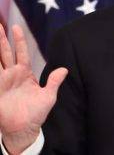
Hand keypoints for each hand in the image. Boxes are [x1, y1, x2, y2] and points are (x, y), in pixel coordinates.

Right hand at [0, 24, 67, 153]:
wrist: (25, 129)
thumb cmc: (36, 114)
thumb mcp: (49, 95)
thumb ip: (54, 81)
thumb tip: (65, 69)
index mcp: (25, 73)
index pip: (21, 52)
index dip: (19, 40)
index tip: (16, 27)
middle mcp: (12, 75)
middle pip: (5, 52)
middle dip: (2, 39)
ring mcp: (2, 81)